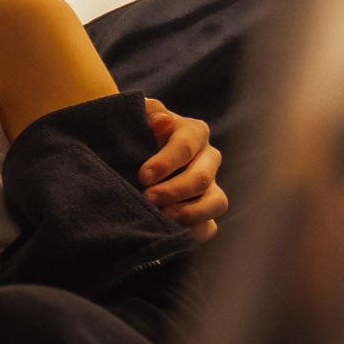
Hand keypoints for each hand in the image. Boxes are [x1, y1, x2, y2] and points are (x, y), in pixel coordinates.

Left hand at [138, 97, 227, 241]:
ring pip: (216, 203)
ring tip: (162, 217)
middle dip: (173, 191)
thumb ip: (148, 112)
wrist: (127, 154)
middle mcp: (208, 158)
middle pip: (201, 178)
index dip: (165, 163)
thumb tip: (162, 121)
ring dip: (189, 213)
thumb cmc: (133, 131)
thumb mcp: (137, 116)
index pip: (186, 146)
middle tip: (147, 198)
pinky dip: (193, 231)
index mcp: (193, 132)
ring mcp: (210, 186)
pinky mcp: (204, 211)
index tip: (143, 176)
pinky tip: (169, 230)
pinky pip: (210, 227)